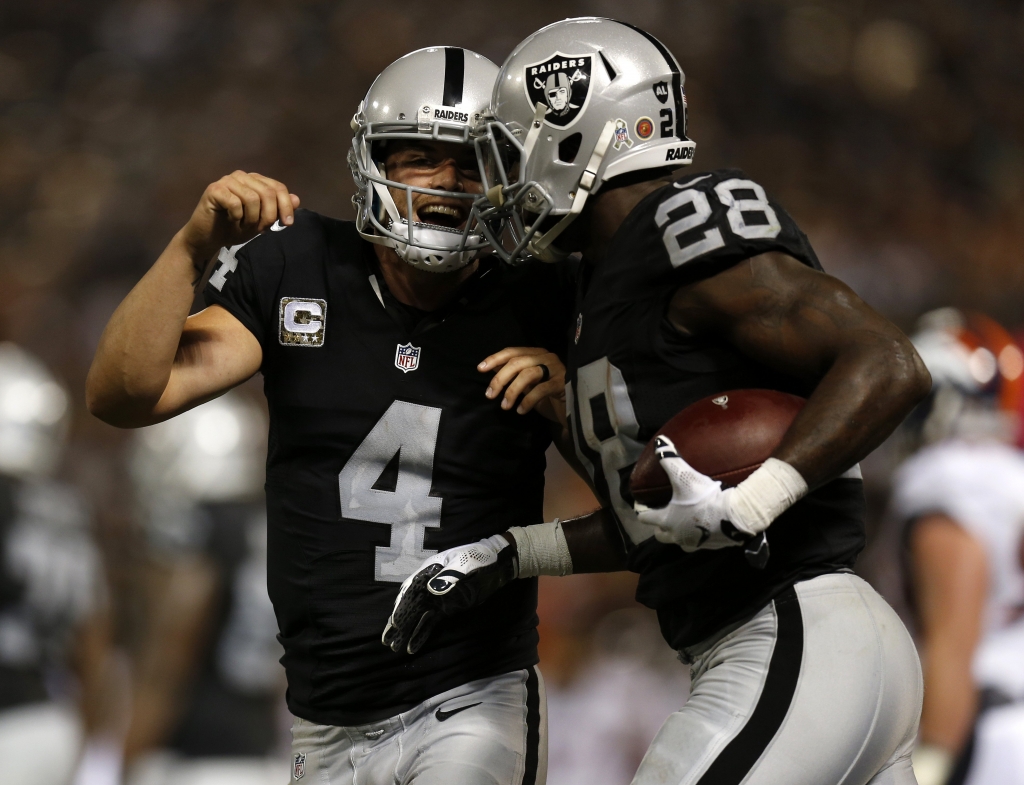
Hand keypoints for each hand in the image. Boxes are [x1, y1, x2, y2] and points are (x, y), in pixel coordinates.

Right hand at [179, 171, 299, 260]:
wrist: (209, 238)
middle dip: (269, 215)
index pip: (278, 187)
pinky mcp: (214, 189)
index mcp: (255, 181)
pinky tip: (231, 219)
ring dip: (252, 219)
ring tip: (244, 225)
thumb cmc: (235, 227)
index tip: (288, 224)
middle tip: (261, 229)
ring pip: (253, 198)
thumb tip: (297, 199)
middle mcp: (242, 176)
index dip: (286, 206)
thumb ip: (278, 209)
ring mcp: (227, 181)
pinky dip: (237, 216)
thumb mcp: (262, 221)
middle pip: (268, 193)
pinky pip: (235, 203)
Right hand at [382, 535, 517, 654]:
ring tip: (394, 647)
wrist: (497, 563)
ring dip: (406, 631)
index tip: (395, 622)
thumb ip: (451, 575)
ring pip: (417, 616)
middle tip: (388, 641)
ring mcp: (436, 598)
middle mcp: (428, 586)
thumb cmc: (479, 558)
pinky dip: (420, 634)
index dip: (403, 607)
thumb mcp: (467, 563)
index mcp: (429, 571)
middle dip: (399, 623)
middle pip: (410, 606)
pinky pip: (430, 622)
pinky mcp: (445, 609)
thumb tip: (432, 589)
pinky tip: (412, 647)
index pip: (412, 591)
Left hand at [478, 347, 565, 415]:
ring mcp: (556, 369)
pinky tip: (521, 411)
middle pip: (517, 362)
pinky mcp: (563, 383)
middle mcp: (546, 357)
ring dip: (512, 391)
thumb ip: (513, 375)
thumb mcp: (527, 385)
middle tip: (489, 395)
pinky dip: (527, 401)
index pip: (512, 351)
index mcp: (537, 354)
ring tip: (504, 406)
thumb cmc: (548, 397)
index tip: (480, 369)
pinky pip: (540, 390)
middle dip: (500, 379)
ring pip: (527, 374)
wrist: (572, 412)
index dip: (495, 358)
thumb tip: (491, 367)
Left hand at [635, 436, 754, 550]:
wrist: (734, 517)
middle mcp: (676, 536)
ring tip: (684, 520)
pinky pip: (698, 543)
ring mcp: (693, 544)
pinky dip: (698, 536)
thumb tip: (659, 442)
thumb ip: (670, 459)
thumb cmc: (703, 498)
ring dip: (678, 532)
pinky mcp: (709, 547)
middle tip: (665, 514)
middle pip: (660, 534)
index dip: (642, 511)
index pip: (645, 518)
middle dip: (659, 526)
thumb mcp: (684, 476)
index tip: (644, 505)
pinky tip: (704, 525)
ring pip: (678, 541)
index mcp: (666, 520)